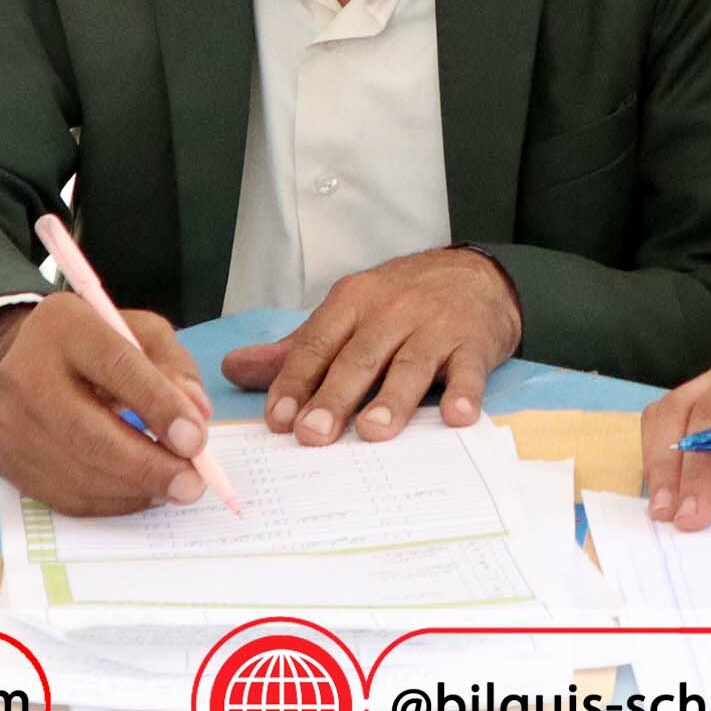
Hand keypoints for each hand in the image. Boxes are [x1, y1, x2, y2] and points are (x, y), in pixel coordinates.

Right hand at [0, 293, 213, 516]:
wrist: (14, 365)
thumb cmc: (90, 345)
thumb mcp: (136, 330)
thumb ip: (172, 364)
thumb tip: (196, 415)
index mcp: (64, 326)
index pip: (115, 365)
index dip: (159, 406)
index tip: (196, 439)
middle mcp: (26, 374)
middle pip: (89, 432)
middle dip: (148, 465)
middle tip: (191, 484)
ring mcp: (11, 424)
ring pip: (79, 473)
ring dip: (135, 488)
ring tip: (174, 488)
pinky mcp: (10, 463)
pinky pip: (66, 496)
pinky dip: (113, 502)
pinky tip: (142, 493)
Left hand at [220, 247, 521, 443]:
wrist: (476, 276)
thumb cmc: (402, 304)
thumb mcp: (347, 315)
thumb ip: (296, 349)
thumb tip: (233, 368)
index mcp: (353, 302)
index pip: (317, 344)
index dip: (295, 382)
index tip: (277, 420)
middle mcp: (392, 311)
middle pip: (359, 358)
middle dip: (334, 396)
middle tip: (313, 434)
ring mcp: (435, 326)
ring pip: (410, 365)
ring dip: (392, 399)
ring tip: (373, 431)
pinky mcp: (474, 342)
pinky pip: (469, 370)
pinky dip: (464, 393)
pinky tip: (456, 416)